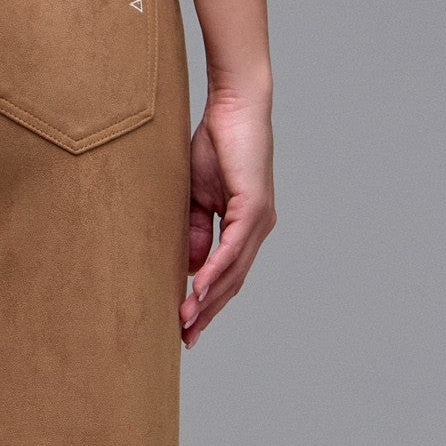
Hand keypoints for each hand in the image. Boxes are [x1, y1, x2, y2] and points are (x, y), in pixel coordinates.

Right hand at [181, 86, 275, 347]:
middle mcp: (258, 229)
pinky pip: (231, 249)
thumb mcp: (196, 197)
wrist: (233, 107)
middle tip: (184, 338)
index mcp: (246, 227)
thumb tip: (191, 268)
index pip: (227, 275)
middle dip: (207, 312)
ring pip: (233, 271)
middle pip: (232, 282)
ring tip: (185, 321)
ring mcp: (260, 220)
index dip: (208, 303)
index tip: (186, 326)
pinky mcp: (254, 207)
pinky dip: (215, 271)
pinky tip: (198, 290)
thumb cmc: (215, 144)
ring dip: (208, 299)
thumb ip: (195, 231)